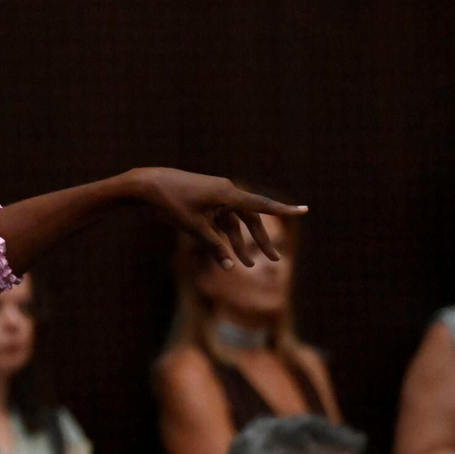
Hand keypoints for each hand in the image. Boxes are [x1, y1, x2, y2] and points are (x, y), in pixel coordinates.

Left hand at [130, 168, 306, 269]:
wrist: (149, 185)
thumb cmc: (172, 204)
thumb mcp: (194, 228)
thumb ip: (214, 247)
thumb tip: (230, 268)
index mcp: (228, 195)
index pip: (262, 205)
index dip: (284, 210)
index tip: (306, 210)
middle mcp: (226, 192)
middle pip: (250, 219)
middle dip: (260, 241)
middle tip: (274, 260)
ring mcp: (216, 195)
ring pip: (235, 222)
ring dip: (240, 242)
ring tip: (248, 264)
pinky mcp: (206, 199)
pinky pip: (222, 219)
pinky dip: (225, 234)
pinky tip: (227, 252)